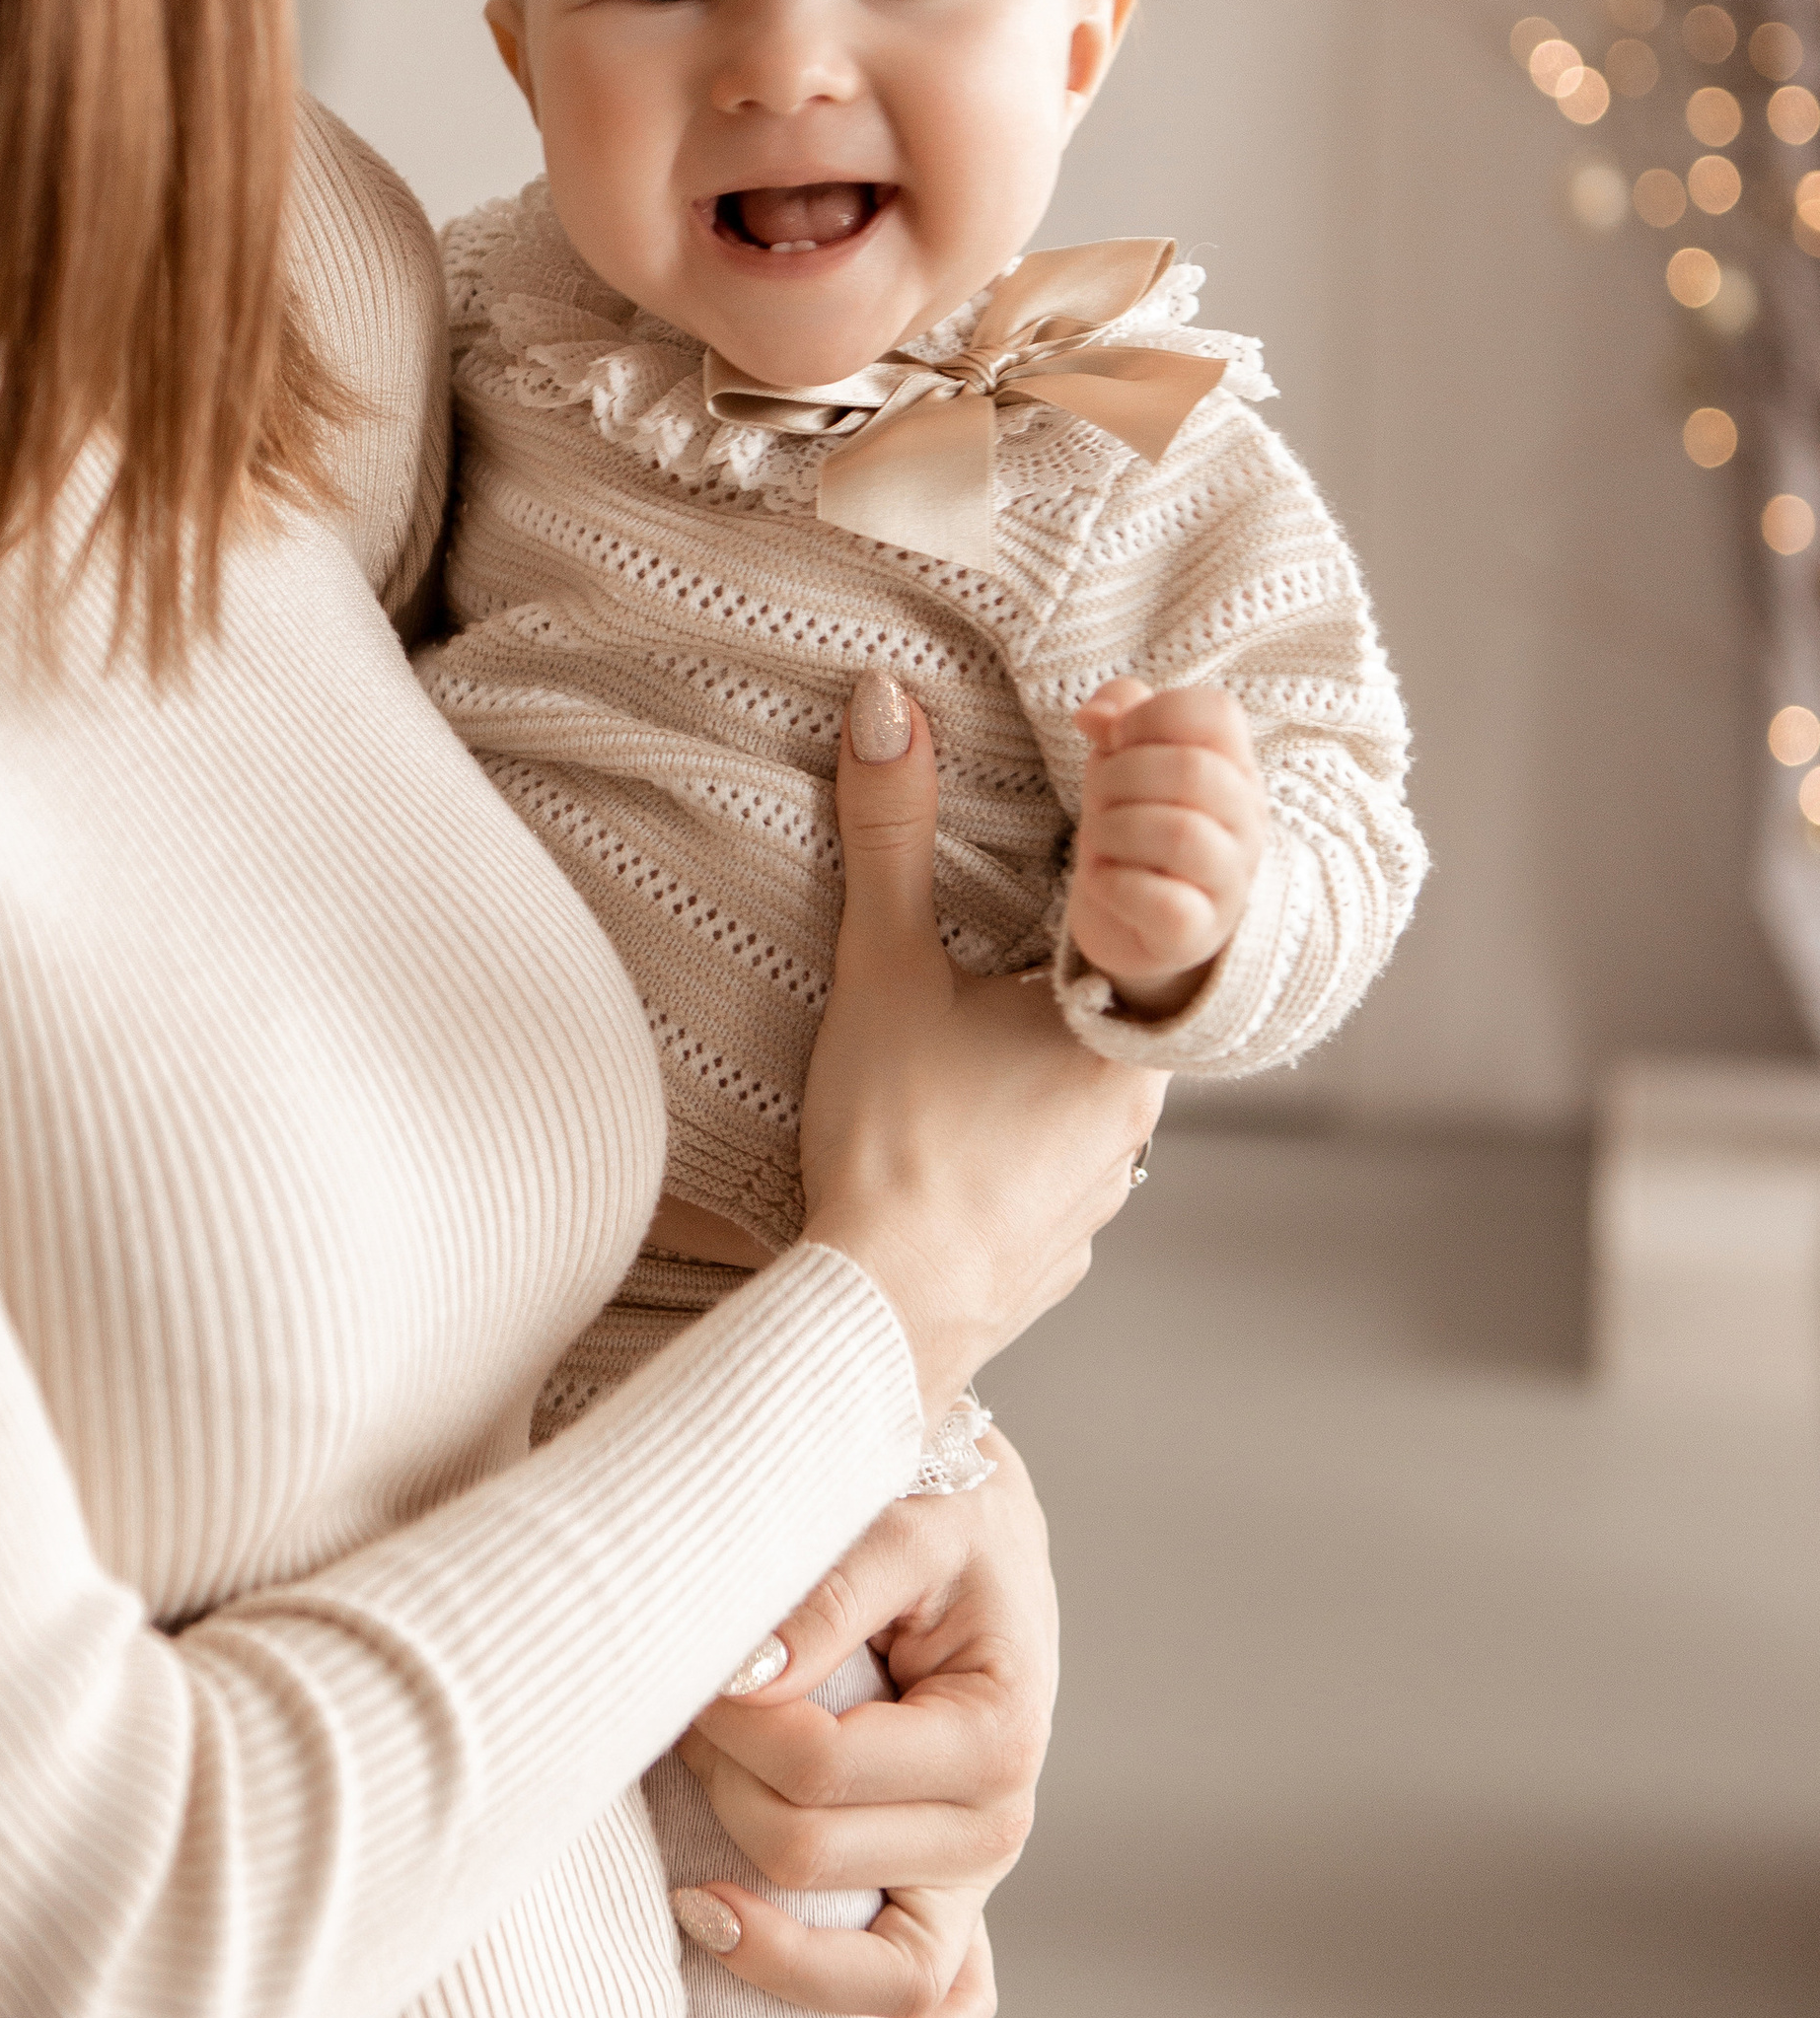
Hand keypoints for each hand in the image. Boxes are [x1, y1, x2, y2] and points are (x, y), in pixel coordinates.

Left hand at [670, 1431, 1057, 2017]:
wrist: (971, 1524)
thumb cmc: (931, 1510)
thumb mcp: (898, 1520)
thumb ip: (826, 1595)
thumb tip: (743, 1678)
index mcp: (998, 1727)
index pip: (821, 1766)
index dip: (729, 1724)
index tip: (687, 1666)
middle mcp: (1002, 1819)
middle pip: (820, 1859)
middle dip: (722, 1788)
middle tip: (682, 1715)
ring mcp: (976, 1876)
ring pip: (888, 1974)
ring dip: (773, 1945)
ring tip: (685, 1895)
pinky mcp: (954, 1901)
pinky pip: (949, 2008)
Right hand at [799, 674, 1158, 1413]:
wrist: (886, 1312)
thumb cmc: (895, 1136)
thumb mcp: (885, 966)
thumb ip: (892, 832)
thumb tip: (888, 704)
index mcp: (1115, 1028)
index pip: (1121, 920)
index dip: (1074, 882)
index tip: (1017, 870)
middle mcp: (1133, 1113)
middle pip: (1099, 1011)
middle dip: (1040, 979)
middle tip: (970, 957)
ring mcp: (1102, 1191)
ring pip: (1078, 1097)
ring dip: (1029, 1069)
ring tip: (956, 1052)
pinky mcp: (1060, 1249)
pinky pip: (1050, 1172)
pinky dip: (1010, 1148)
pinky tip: (954, 1143)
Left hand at [1066, 674, 1268, 1018]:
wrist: (1130, 920)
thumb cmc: (1134, 825)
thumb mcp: (1123, 758)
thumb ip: (1119, 715)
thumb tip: (1096, 715)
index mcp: (1234, 766)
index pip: (1216, 712)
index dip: (1150, 716)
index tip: (1117, 742)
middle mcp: (1246, 821)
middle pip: (1191, 770)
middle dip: (1118, 776)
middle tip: (1099, 799)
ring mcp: (1229, 881)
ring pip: (1180, 834)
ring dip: (1114, 829)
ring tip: (1102, 841)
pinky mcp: (1197, 932)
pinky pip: (1165, 903)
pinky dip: (1116, 885)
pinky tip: (1106, 881)